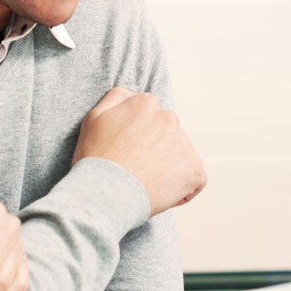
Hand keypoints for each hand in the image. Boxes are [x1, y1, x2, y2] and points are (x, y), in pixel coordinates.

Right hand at [72, 87, 206, 215]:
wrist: (105, 193)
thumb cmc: (96, 159)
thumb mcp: (95, 117)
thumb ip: (116, 99)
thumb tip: (133, 96)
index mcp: (146, 103)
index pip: (153, 119)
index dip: (142, 138)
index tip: (130, 152)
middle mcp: (168, 118)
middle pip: (168, 136)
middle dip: (158, 151)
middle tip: (138, 170)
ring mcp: (183, 143)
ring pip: (181, 156)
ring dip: (170, 168)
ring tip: (148, 184)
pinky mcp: (194, 167)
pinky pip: (196, 179)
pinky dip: (185, 188)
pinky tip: (164, 194)